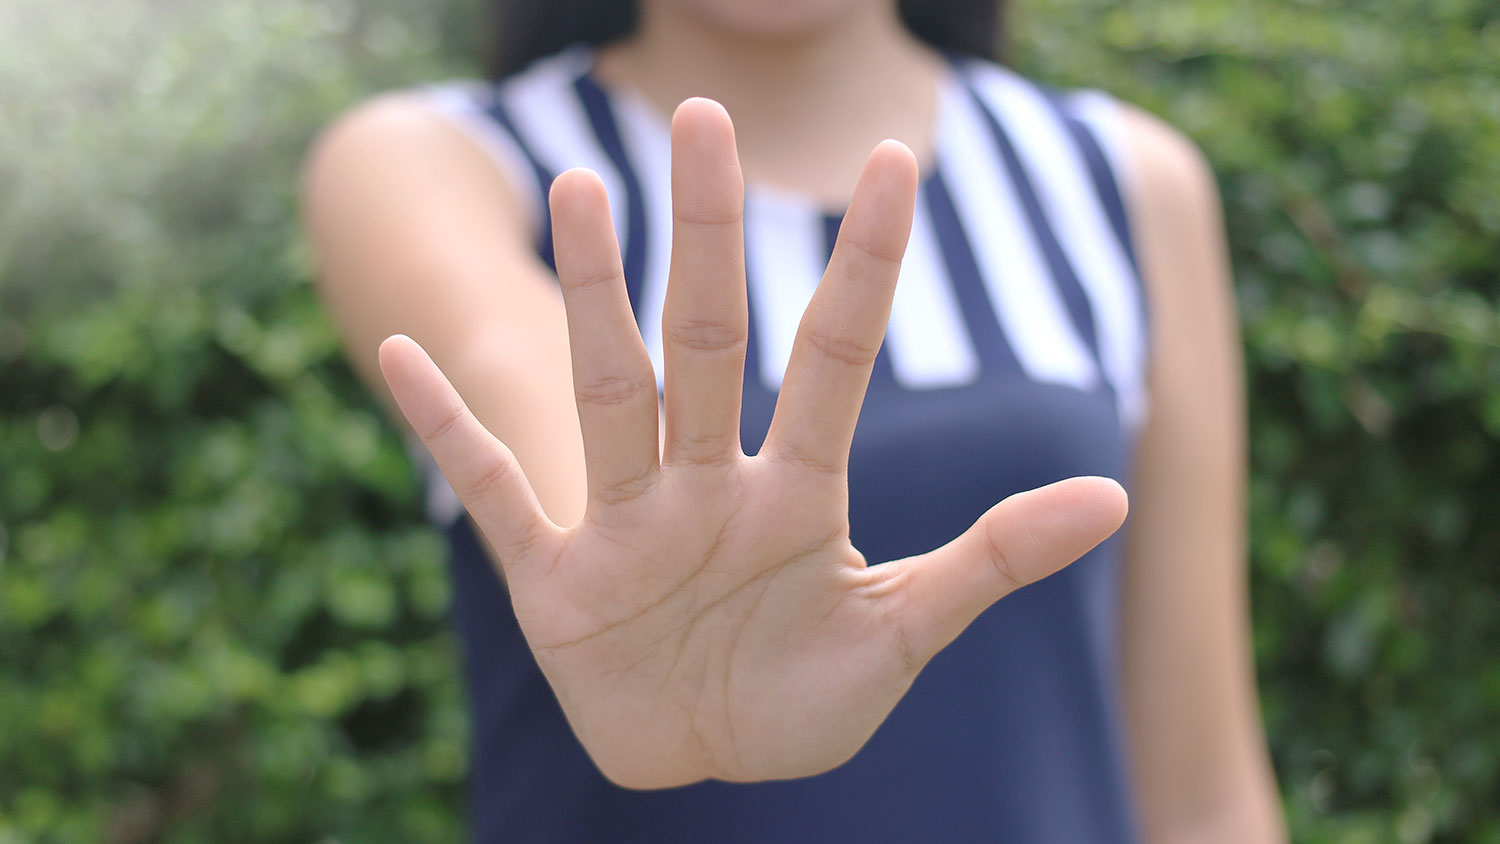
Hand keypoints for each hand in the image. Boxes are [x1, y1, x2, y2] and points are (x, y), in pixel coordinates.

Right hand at [379, 98, 1127, 788]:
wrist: (706, 765)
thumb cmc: (804, 696)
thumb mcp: (906, 633)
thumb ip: (993, 558)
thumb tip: (1114, 495)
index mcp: (796, 493)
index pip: (835, 358)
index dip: (862, 267)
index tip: (894, 164)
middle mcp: (706, 486)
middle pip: (708, 344)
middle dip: (712, 239)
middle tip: (705, 122)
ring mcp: (627, 526)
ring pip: (608, 393)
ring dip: (591, 298)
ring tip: (584, 189)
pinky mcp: (554, 582)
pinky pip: (493, 493)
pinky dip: (447, 430)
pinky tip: (399, 353)